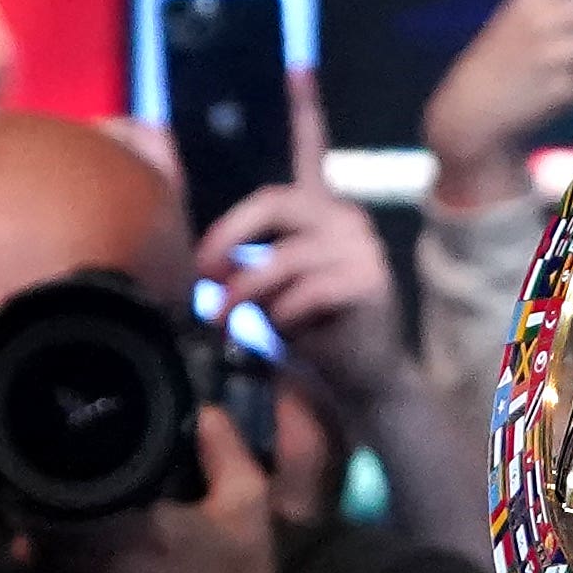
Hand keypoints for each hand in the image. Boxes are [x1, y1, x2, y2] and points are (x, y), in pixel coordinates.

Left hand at [46, 405, 322, 572]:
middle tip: (57, 503)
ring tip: (62, 543)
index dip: (49, 485)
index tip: (55, 471)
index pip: (56, 499)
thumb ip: (225, 453)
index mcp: (130, 531)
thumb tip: (202, 410)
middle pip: (39, 535)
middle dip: (45, 520)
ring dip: (46, 559)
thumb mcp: (249, 510)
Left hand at [200, 178, 407, 425]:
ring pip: (288, 256)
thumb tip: (211, 264)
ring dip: (248, 288)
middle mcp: (346, 220)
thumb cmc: (318, 328)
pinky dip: (285, 310)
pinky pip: (312, 290)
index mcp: (325, 213)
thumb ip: (251, 268)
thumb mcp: (275, 291)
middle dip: (231, 238)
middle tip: (207, 277)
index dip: (230, 226)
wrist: (368, 373)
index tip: (203, 262)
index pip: (271, 200)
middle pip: (277, 206)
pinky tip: (279, 327)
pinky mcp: (369, 282)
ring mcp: (362, 248)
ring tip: (226, 316)